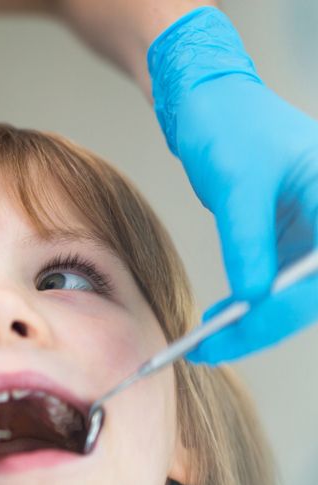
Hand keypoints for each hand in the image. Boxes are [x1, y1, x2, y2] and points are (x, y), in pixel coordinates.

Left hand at [149, 7, 317, 363]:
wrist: (212, 103)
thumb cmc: (231, 125)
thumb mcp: (237, 183)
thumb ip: (247, 240)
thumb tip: (253, 297)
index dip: (288, 306)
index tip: (243, 325)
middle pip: (314, 292)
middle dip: (266, 325)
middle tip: (211, 349)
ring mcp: (317, 232)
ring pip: (298, 296)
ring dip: (257, 323)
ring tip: (207, 343)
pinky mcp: (293, 241)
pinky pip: (281, 285)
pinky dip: (252, 306)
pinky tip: (221, 319)